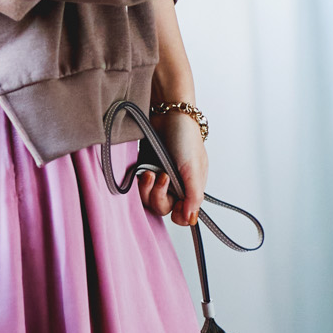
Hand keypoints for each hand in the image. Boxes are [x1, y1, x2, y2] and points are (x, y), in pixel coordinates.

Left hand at [137, 108, 207, 226]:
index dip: (179, 215)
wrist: (168, 113)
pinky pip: (138, 188)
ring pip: (148, 200)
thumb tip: (192, 219)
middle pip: (164, 208)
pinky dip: (139, 183)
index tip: (176, 206)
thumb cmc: (185, 137)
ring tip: (150, 172)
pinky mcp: (145, 170)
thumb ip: (194, 195)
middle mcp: (175, 186)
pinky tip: (143, 171)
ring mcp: (159, 178)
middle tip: (162, 178)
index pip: (184, 214)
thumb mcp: (193, 168)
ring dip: (148, 189)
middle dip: (160, 197)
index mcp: (191, 187)